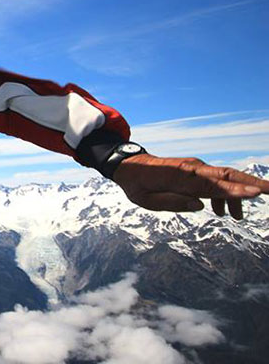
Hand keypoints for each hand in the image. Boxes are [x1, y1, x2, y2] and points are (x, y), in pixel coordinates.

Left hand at [113, 154, 267, 218]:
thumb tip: (200, 205)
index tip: (256, 193)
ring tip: (237, 218)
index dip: (234, 190)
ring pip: (224, 178)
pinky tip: (222, 212)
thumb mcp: (146, 200)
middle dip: (252, 183)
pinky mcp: (195, 171)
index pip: (211, 184)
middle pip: (227, 175)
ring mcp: (195, 168)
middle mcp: (191, 169)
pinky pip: (215, 181)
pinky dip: (224, 195)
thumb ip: (172, 202)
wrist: (129, 166)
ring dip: (238, 195)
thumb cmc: (136, 185)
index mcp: (179, 177)